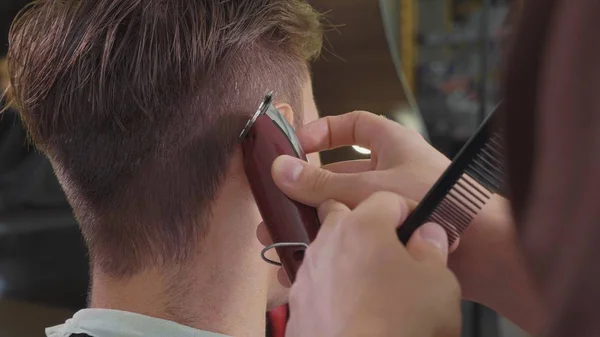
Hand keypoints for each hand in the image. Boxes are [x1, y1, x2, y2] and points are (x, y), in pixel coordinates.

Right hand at [272, 111, 542, 333]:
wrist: (483, 248)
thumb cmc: (439, 201)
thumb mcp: (370, 188)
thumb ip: (323, 182)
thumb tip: (281, 169)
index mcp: (391, 144)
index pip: (353, 125)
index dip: (324, 129)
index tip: (298, 143)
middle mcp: (390, 170)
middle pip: (340, 171)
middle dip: (309, 185)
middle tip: (281, 198)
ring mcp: (391, 202)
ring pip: (345, 204)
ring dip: (316, 216)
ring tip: (284, 232)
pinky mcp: (393, 231)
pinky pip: (357, 229)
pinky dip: (336, 238)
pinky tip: (312, 251)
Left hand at [286, 192, 460, 336]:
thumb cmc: (399, 326)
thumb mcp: (438, 283)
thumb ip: (432, 249)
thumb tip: (428, 234)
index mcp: (363, 226)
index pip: (387, 199)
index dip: (410, 211)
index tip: (423, 230)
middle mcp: (328, 242)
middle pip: (345, 215)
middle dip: (368, 225)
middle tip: (392, 250)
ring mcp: (308, 273)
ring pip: (328, 248)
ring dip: (348, 256)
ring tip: (373, 282)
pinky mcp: (298, 303)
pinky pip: (317, 282)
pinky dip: (333, 286)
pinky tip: (353, 307)